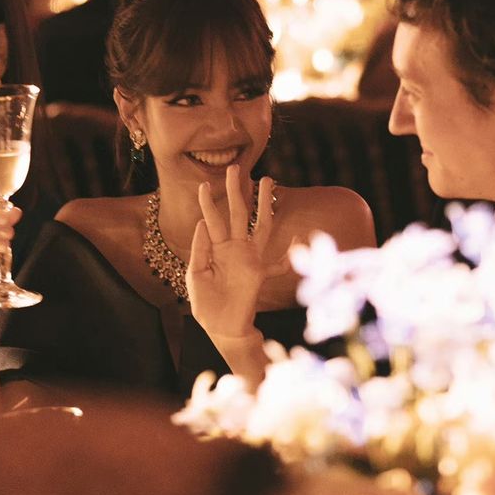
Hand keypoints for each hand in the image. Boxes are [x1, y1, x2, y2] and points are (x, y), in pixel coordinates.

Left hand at [187, 166, 283, 339]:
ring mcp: (249, 258)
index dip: (209, 203)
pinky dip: (289, 254)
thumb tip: (203, 223)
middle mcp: (235, 248)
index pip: (213, 219)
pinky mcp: (258, 273)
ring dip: (263, 204)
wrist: (220, 327)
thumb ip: (200, 249)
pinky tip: (298, 240)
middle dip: (236, 191)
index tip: (204, 184)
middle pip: (238, 213)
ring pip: (260, 225)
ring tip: (266, 180)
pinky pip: (277, 263)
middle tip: (234, 168)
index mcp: (217, 248)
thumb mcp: (195, 274)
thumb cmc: (206, 303)